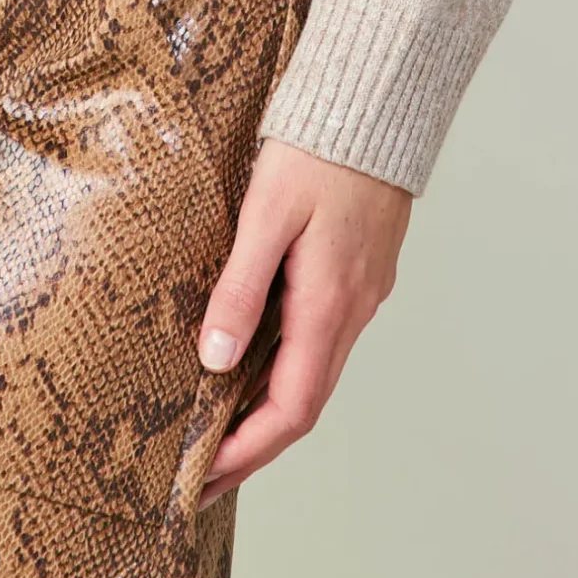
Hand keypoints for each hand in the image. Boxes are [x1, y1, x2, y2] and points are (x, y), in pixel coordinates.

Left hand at [195, 137, 411, 506]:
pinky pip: (322, 337)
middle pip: (303, 401)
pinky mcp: (361, 269)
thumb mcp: (267, 214)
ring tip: (217, 426)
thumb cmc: (318, 147)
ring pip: (315, 370)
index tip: (202, 478)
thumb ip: (241, 288)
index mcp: (330, 304)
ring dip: (269, 409)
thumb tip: (213, 360)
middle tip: (200, 472)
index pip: (291, 408)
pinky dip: (286, 367)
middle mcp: (354, 309)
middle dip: (252, 444)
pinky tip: (253, 359)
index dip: (246, 451)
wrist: (378, 99)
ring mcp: (362, 291)